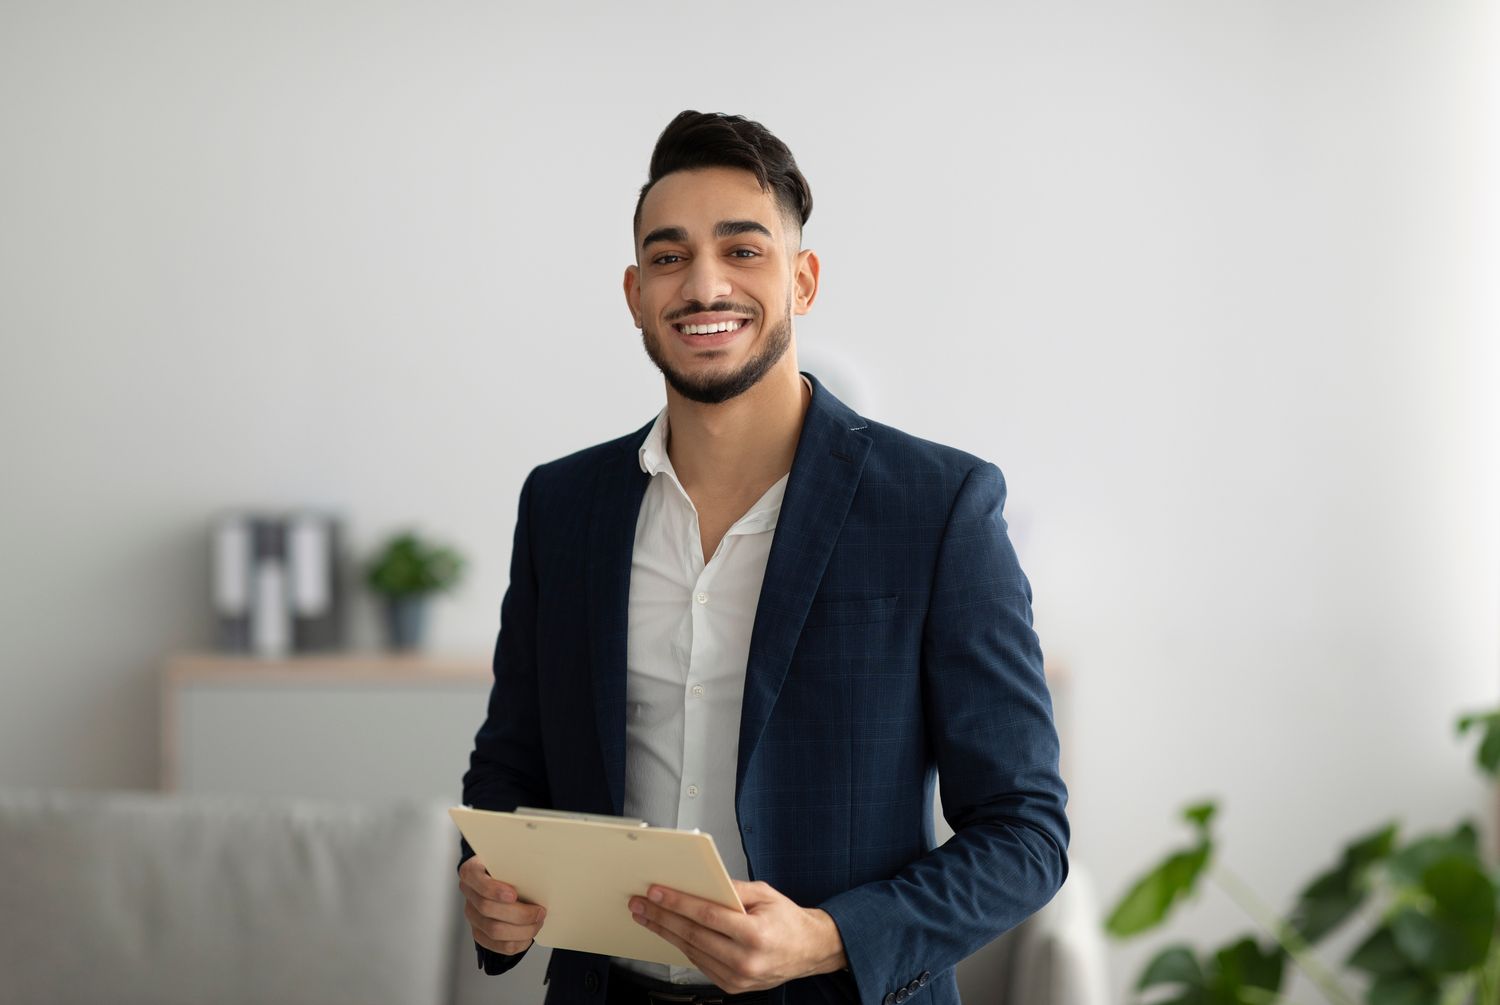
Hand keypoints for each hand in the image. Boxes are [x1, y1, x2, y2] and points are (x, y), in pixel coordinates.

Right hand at [459, 856, 546, 955]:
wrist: (504, 879)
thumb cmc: (509, 867)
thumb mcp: (509, 858)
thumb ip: (516, 861)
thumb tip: (540, 867)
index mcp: (471, 872)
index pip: (477, 882)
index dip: (494, 890)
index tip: (514, 894)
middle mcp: (469, 895)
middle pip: (488, 909)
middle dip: (519, 914)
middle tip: (540, 911)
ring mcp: (473, 916)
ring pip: (494, 931)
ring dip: (521, 930)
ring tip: (538, 922)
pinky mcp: (480, 934)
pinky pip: (497, 946)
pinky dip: (517, 942)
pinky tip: (528, 935)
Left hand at [628, 880, 847, 992]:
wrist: (809, 951)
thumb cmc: (788, 920)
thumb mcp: (765, 894)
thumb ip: (732, 889)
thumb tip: (699, 883)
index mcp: (756, 934)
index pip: (707, 916)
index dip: (678, 903)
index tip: (656, 893)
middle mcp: (746, 960)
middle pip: (693, 935)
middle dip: (662, 917)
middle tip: (640, 904)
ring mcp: (738, 977)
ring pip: (692, 952)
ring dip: (666, 932)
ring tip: (647, 917)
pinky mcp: (732, 987)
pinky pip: (700, 964)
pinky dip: (683, 947)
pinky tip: (669, 933)